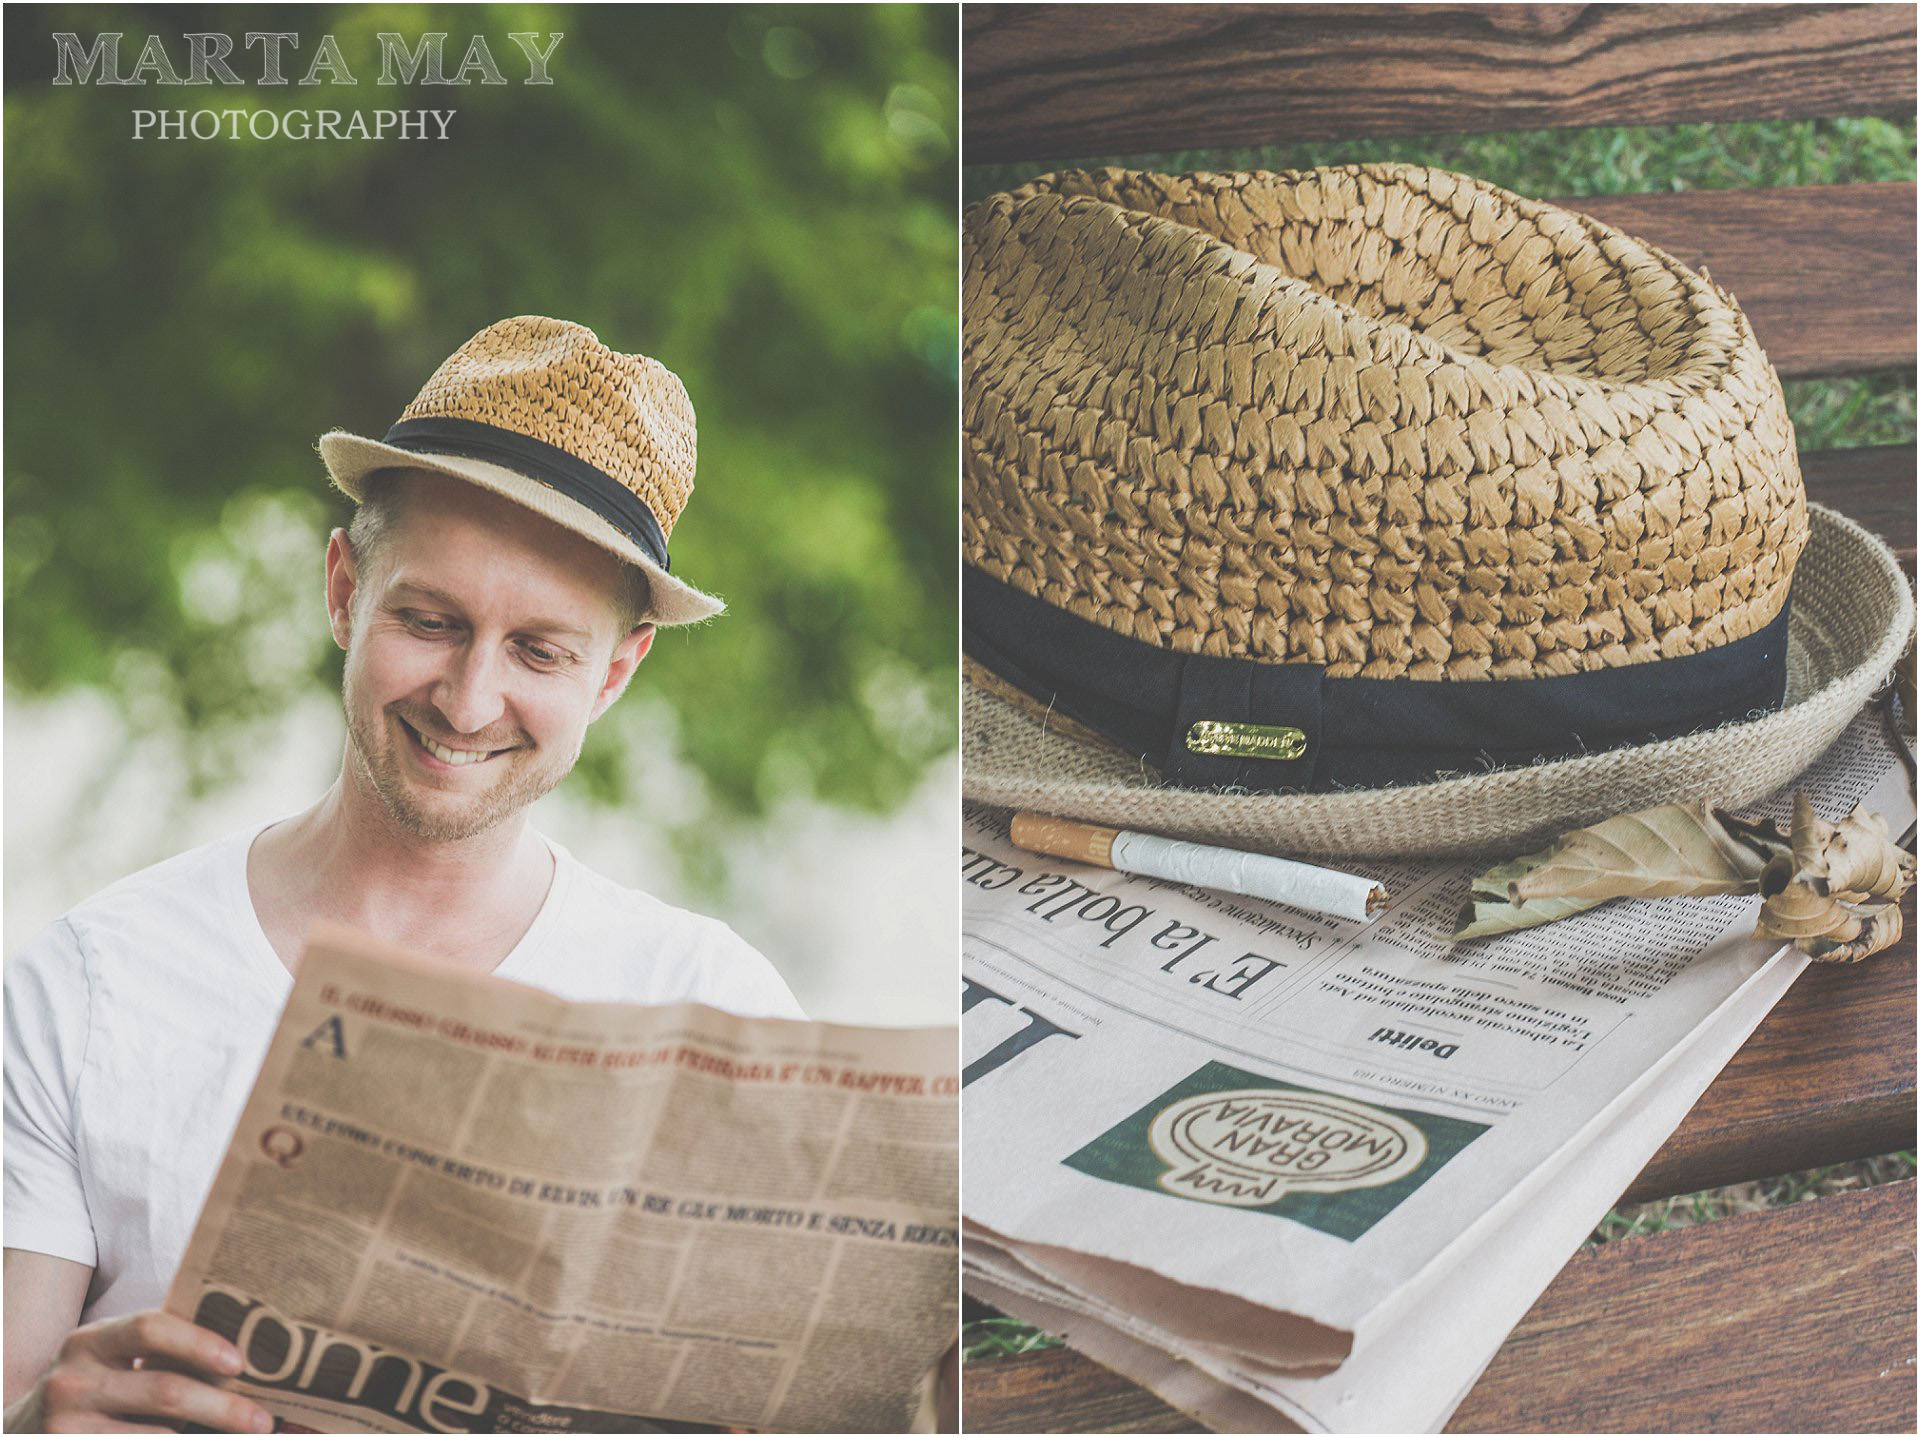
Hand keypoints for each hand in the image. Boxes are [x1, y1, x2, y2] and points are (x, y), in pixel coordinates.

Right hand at [4, 1310, 272, 1432]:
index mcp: (90, 1341)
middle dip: (224, 1407)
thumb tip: (243, 1355)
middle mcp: (71, 1383)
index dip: (199, 1343)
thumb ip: (159, 1351)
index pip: (150, 1328)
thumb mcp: (110, 1360)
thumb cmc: (92, 1388)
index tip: (241, 1363)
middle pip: (165, 1391)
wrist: (20, 1433)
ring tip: (240, 1436)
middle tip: (264, 1420)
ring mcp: (64, 1429)